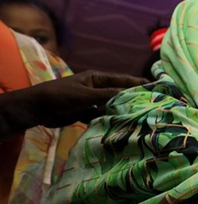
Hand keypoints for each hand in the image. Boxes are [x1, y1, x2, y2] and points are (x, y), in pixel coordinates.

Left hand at [22, 71, 146, 128]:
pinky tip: (119, 125)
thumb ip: (106, 95)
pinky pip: (101, 116)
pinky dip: (108, 120)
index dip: (136, 82)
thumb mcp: (85, 95)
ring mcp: (90, 101)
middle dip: (131, 98)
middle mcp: (95, 88)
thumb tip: (127, 94)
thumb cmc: (60, 96)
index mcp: (95, 78)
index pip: (121, 79)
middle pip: (118, 93)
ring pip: (110, 106)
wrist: (38, 108)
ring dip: (120, 111)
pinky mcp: (85, 113)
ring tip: (138, 116)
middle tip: (149, 104)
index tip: (152, 86)